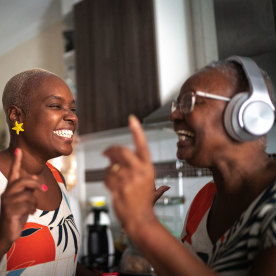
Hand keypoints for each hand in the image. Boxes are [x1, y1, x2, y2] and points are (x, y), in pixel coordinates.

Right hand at [0, 148, 44, 254]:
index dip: (17, 161)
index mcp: (12, 189)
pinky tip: (31, 213)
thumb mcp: (26, 199)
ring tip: (33, 207)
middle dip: (36, 184)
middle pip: (23, 181)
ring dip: (34, 201)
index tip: (19, 149)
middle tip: (44, 189)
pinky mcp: (9, 212)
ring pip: (27, 195)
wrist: (8, 232)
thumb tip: (36, 176)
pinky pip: (27, 205)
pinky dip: (33, 209)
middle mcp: (7, 193)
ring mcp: (7, 203)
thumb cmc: (18, 213)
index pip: (14, 172)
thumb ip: (30, 188)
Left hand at [104, 115, 167, 229]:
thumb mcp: (151, 184)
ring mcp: (128, 180)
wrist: (140, 219)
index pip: (142, 145)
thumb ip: (144, 172)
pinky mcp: (118, 187)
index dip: (137, 131)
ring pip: (111, 165)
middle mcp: (139, 171)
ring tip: (113, 175)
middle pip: (122, 151)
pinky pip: (107, 176)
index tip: (132, 119)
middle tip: (107, 151)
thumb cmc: (145, 202)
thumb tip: (146, 171)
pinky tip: (111, 183)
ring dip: (109, 168)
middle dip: (112, 149)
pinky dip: (106, 178)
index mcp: (148, 168)